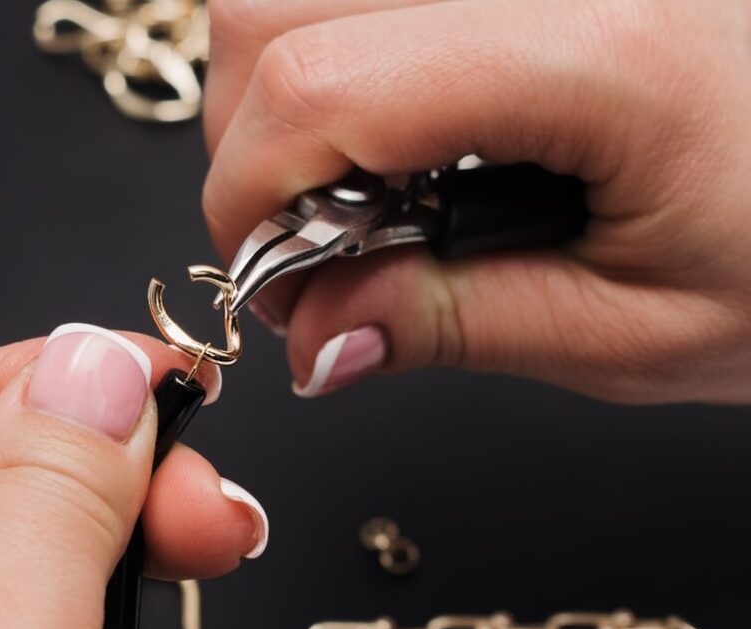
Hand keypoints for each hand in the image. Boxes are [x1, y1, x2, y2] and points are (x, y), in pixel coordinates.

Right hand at [202, 0, 750, 402]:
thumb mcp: (638, 329)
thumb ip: (455, 323)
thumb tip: (315, 337)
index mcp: (599, 44)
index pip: (318, 86)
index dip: (249, 195)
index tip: (272, 281)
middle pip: (269, 11)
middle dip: (250, 144)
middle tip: (315, 236)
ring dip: (283, 90)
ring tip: (362, 178)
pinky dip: (332, 53)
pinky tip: (395, 121)